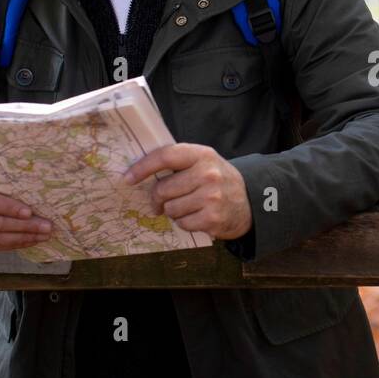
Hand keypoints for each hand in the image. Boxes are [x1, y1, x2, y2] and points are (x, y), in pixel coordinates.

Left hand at [122, 143, 252, 239]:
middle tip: (162, 201)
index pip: (166, 156)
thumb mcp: (204, 163)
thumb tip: (138, 172)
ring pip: (170, 209)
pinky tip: (197, 216)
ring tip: (188, 207)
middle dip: (158, 198)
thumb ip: (179, 163)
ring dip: (174, 211)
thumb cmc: (218, 181)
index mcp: (202, 155)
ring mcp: (211, 197)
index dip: (143, 167)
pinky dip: (185, 222)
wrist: (251, 202)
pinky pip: (182, 223)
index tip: (127, 178)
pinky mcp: (212, 218)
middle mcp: (208, 174)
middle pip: (163, 189)